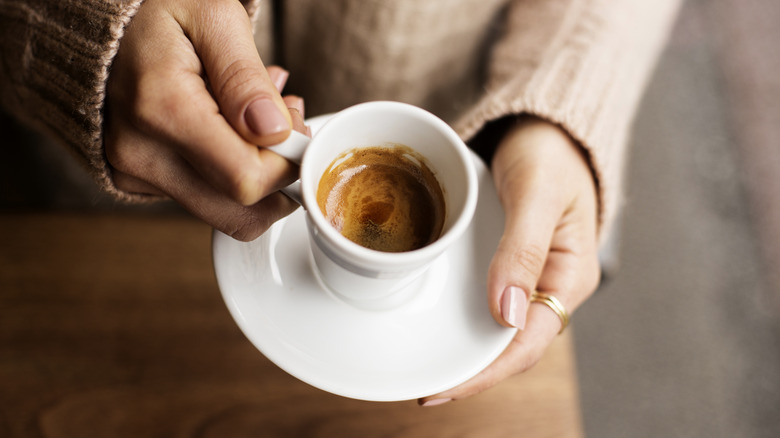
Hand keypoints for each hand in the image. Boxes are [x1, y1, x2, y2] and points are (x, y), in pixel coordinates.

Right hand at [104, 0, 306, 240]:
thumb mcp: (214, 19)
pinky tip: (231, 129)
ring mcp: (136, 173)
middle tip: (284, 126)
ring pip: (226, 212)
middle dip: (279, 178)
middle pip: (240, 213)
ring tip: (259, 119)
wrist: (102, 25)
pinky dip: (230, 172)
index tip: (295, 126)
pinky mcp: (138, 182)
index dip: (288, 163)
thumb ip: (246, 78)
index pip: (247, 180)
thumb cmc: (158, 13)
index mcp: (162, 109)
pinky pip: (204, 199)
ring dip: (258, 175)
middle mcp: (141, 154)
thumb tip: (273, 131)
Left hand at [419, 116, 600, 405]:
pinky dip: (461, 317)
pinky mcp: (508, 262)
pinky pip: (485, 300)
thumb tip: (505, 314)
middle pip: (510, 345)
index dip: (485, 372)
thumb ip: (523, 249)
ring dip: (463, 350)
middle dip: (469, 372)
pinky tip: (434, 322)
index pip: (527, 343)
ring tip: (423, 366)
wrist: (544, 124)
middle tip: (422, 388)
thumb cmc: (550, 151)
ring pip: (496, 327)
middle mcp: (549, 285)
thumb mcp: (537, 193)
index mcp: (569, 276)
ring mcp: (528, 276)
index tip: (442, 389)